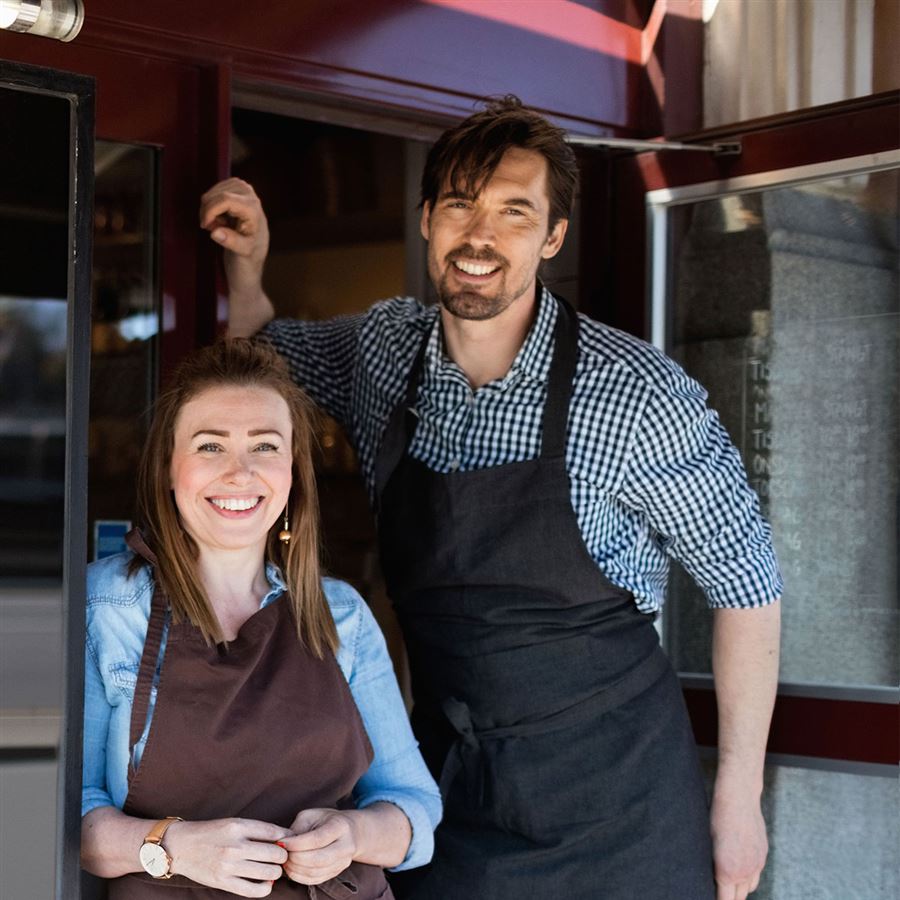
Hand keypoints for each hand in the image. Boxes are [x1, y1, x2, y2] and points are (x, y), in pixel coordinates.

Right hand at [164, 817, 289, 897]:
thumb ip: (256, 830)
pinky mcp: (223, 882)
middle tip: (281, 857)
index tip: (290, 841)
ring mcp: (229, 866)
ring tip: (273, 869)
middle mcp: (235, 846)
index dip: (286, 837)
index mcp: (238, 826)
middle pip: (275, 853)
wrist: (181, 846)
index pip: (274, 831)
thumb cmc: (211, 832)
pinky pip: (253, 890)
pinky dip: (265, 888)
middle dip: (283, 856)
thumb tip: (283, 837)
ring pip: (268, 872)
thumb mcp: (233, 823)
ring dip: (276, 872)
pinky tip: (265, 883)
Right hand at [200, 177, 268, 259]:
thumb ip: (231, 242)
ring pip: (210, 193)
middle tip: (213, 229)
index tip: (205, 226)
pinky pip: (213, 192)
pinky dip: (211, 205)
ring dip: (208, 211)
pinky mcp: (234, 185)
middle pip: (214, 195)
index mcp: (252, 207)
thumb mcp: (243, 250)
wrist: (257, 242)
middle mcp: (248, 193)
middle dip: (207, 213)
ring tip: (219, 225)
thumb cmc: (251, 248)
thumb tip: (215, 233)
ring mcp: (241, 186)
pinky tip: (220, 217)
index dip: (210, 211)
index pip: (224, 199)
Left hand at [281, 808, 358, 885]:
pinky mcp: (337, 872)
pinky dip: (300, 877)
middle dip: (296, 859)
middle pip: (318, 859)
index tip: (282, 843)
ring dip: (296, 869)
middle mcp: (346, 846)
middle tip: (283, 854)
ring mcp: (343, 862)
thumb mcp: (312, 815)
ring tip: (285, 861)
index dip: (297, 844)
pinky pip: (316, 880)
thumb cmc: (327, 820)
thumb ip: (298, 828)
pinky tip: (291, 869)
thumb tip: (283, 844)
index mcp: (340, 826)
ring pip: (316, 872)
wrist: (350, 831)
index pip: (317, 839)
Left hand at [710, 790, 767, 899]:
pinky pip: (756, 874)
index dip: (717, 899)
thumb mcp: (707, 843)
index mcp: (728, 872)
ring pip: (749, 887)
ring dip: (739, 888)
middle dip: (729, 896)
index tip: (709, 895)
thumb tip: (710, 876)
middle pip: (738, 897)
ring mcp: (757, 864)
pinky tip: (739, 868)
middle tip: (718, 889)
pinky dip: (748, 876)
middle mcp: (745, 872)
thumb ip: (712, 865)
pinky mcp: (763, 854)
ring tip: (727, 883)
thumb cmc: (716, 818)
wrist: (738, 798)